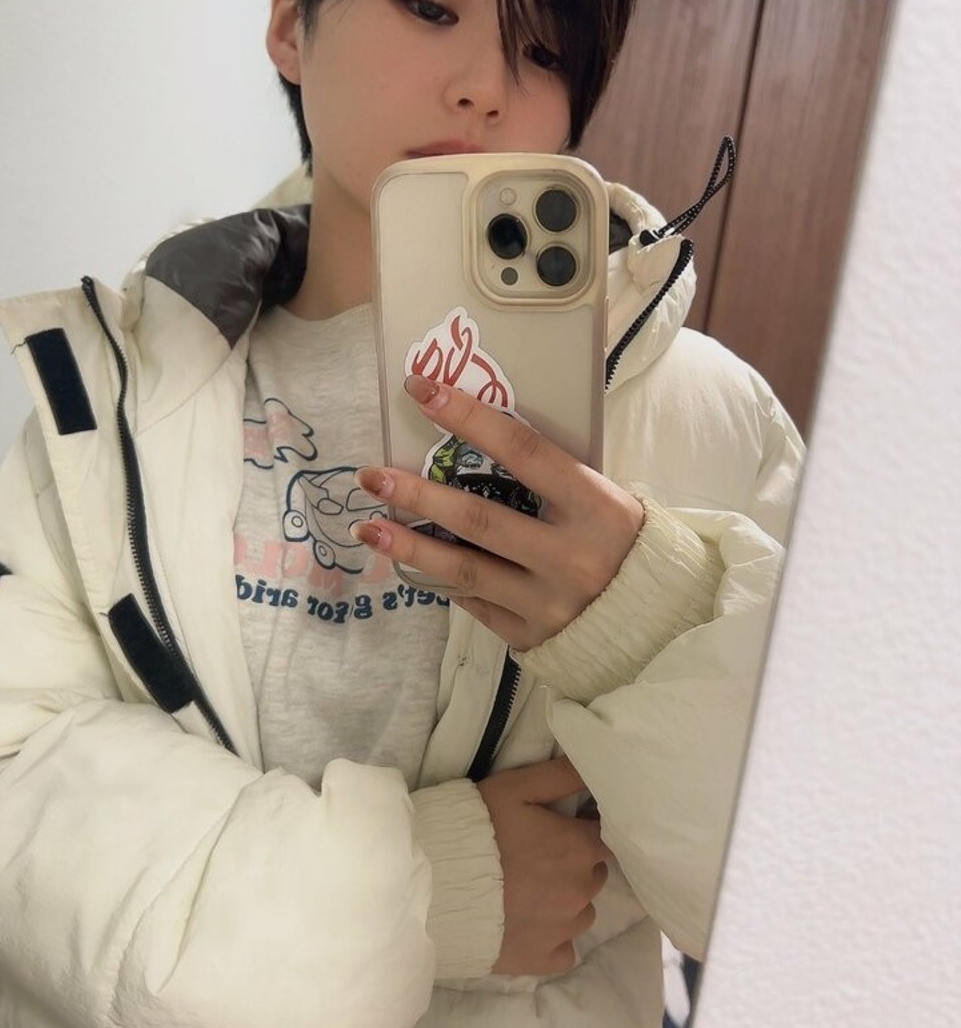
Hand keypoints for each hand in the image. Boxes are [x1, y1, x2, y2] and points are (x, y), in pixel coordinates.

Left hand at [352, 375, 643, 649]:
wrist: (661, 624)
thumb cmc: (625, 545)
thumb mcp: (606, 501)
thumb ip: (553, 479)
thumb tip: (478, 436)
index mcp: (597, 508)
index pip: (524, 453)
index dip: (469, 418)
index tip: (422, 390)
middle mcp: (570, 557)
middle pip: (479, 519)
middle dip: (418, 495)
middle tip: (371, 476)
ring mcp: (548, 602)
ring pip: (465, 570)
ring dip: (410, 547)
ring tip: (367, 528)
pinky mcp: (530, 637)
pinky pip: (474, 603)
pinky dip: (440, 580)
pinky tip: (408, 562)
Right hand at [476, 756, 609, 976]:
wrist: (437, 885)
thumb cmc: (478, 829)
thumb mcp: (516, 788)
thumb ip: (562, 775)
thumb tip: (597, 763)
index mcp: (580, 848)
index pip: (604, 835)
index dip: (583, 830)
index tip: (560, 829)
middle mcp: (581, 890)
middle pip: (594, 874)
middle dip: (574, 864)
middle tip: (537, 857)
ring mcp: (564, 928)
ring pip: (582, 911)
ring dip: (565, 901)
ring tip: (528, 891)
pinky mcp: (543, 958)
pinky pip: (565, 950)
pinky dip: (553, 938)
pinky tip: (528, 923)